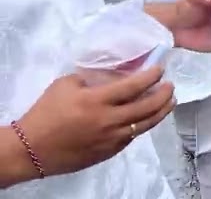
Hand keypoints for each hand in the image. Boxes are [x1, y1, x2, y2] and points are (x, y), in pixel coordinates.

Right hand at [14, 68, 173, 178]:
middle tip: (170, 85)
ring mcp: (112, 139)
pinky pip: (132, 136)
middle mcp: (109, 120)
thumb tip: (111, 76)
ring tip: (169, 102)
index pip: (134, 86)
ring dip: (161, 111)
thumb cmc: (45, 114)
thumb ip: (91, 79)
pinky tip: (146, 118)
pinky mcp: (109, 151)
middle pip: (148, 107)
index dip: (152, 76)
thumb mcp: (65, 85)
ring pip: (146, 124)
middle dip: (164, 94)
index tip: (160, 69)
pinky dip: (143, 125)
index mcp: (97, 100)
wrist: (31, 149)